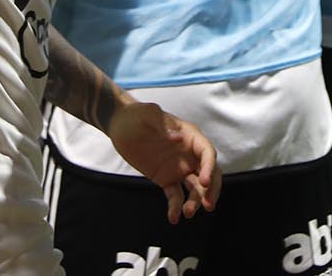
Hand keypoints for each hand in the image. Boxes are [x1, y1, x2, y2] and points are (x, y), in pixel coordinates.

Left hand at [107, 98, 220, 223]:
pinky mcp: (166, 179)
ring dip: (196, 201)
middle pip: (208, 173)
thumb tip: (178, 138)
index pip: (207, 153)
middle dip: (211, 189)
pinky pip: (175, 195)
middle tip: (208, 205)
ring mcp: (179, 168)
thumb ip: (163, 123)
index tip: (203, 181)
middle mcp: (189, 154)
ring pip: (195, 188)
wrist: (120, 125)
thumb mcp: (148, 113)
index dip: (209, 167)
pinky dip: (176, 207)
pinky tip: (173, 218)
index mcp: (189, 136)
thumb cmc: (137, 115)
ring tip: (188, 213)